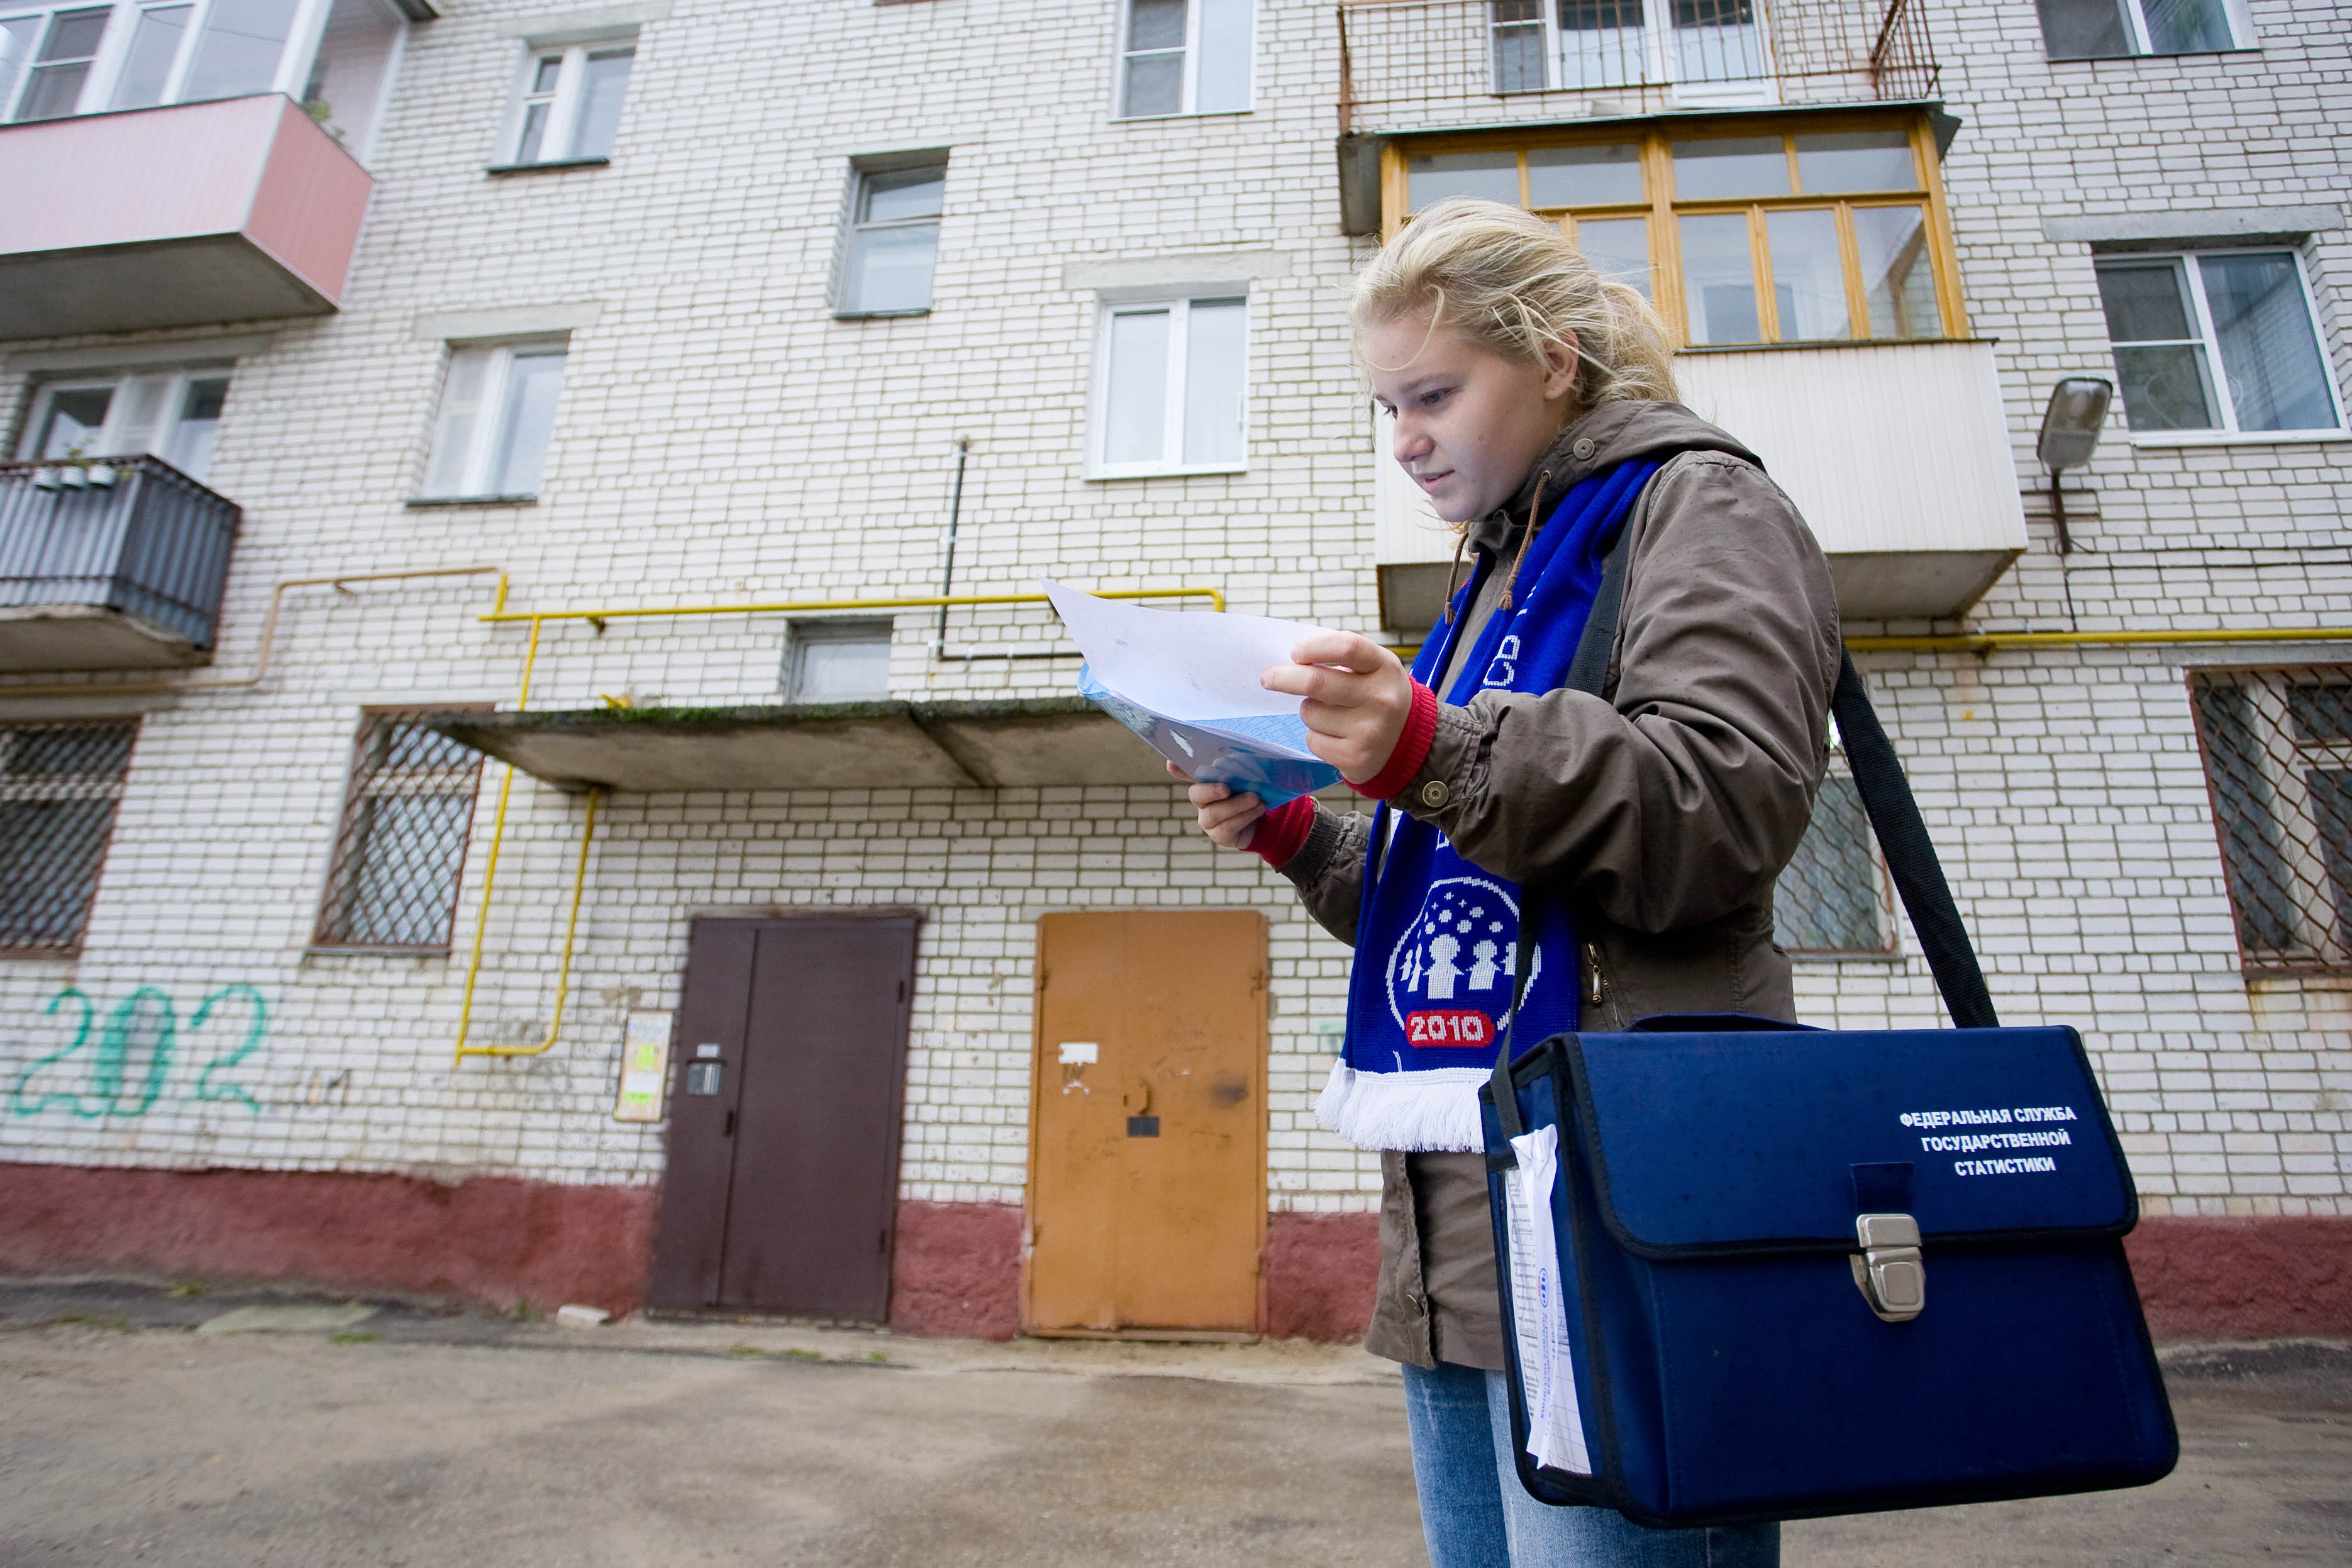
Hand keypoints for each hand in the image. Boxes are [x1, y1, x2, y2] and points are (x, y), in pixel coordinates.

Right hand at [1168, 759, 1264, 849]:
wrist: (1262, 822)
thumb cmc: (1251, 793)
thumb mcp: (1250, 779)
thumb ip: (1243, 769)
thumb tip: (1248, 755)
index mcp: (1206, 782)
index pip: (1188, 773)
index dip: (1179, 770)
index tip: (1171, 763)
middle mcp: (1202, 800)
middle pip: (1196, 794)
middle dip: (1210, 790)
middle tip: (1226, 788)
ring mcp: (1207, 820)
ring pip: (1213, 813)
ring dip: (1237, 804)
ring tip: (1256, 798)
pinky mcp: (1218, 835)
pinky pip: (1228, 826)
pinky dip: (1245, 816)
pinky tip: (1259, 808)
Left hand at [1260, 631, 1413, 783]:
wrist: (1409, 743)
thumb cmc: (1378, 696)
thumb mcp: (1373, 669)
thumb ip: (1339, 659)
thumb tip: (1289, 661)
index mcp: (1385, 668)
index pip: (1347, 647)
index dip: (1314, 647)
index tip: (1295, 653)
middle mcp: (1381, 699)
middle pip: (1316, 683)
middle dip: (1283, 678)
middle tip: (1268, 678)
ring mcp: (1370, 731)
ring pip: (1310, 713)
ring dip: (1309, 710)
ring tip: (1331, 713)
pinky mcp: (1356, 758)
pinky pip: (1313, 740)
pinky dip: (1316, 736)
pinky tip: (1336, 735)